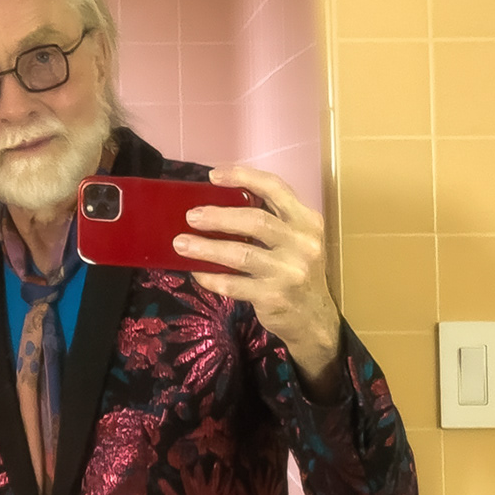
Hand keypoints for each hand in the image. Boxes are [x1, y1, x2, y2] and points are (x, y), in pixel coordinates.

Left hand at [175, 166, 342, 395]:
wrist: (314, 318)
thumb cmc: (294, 270)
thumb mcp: (294, 240)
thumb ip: (269, 220)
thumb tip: (216, 203)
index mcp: (306, 221)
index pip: (276, 188)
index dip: (244, 177)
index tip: (213, 176)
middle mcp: (303, 243)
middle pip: (256, 220)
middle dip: (218, 216)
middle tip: (191, 216)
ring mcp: (290, 271)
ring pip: (241, 254)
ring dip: (206, 248)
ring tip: (180, 244)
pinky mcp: (274, 296)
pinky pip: (233, 285)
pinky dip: (211, 278)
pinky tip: (196, 272)